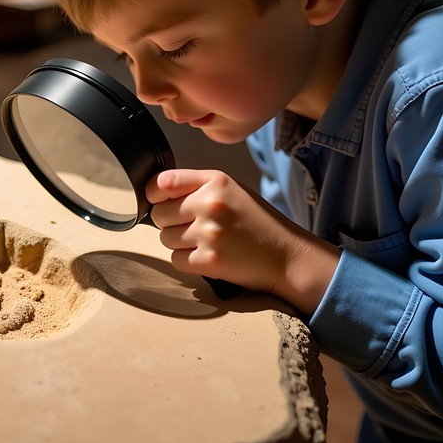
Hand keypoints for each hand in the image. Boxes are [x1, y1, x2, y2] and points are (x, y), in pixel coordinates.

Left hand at [146, 169, 339, 314]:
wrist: (288, 256)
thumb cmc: (257, 222)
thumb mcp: (232, 190)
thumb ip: (197, 186)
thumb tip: (157, 193)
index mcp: (216, 181)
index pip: (163, 182)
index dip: (154, 193)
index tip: (158, 201)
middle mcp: (211, 204)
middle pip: (159, 214)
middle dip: (170, 222)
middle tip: (193, 227)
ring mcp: (209, 233)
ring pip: (165, 238)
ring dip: (179, 243)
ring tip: (205, 242)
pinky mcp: (209, 261)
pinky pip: (176, 260)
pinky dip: (188, 261)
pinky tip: (208, 256)